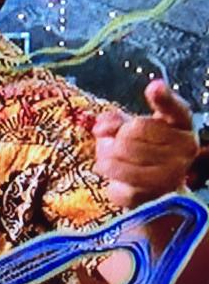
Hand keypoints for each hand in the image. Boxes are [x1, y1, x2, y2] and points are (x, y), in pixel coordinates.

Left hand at [92, 79, 198, 207]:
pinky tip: (118, 180)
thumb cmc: (143, 151)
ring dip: (105, 158)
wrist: (158, 190)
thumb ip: (116, 120)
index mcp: (181, 125)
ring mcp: (172, 174)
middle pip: (130, 134)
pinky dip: (110, 181)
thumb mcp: (131, 128)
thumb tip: (100, 127)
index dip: (163, 97)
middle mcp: (184, 149)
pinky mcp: (156, 196)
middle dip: (113, 139)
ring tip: (110, 160)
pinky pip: (117, 184)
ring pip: (118, 157)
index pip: (175, 108)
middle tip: (114, 145)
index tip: (154, 87)